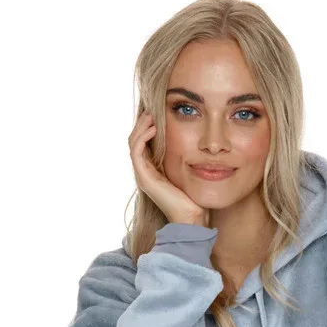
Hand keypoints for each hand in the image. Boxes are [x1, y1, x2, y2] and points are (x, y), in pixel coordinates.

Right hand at [128, 109, 207, 225]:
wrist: (191, 216)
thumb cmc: (193, 196)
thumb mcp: (186, 170)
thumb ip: (182, 156)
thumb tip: (192, 140)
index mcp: (152, 169)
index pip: (142, 142)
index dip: (146, 127)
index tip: (156, 113)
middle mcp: (144, 172)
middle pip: (134, 140)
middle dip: (142, 123)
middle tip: (151, 110)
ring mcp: (143, 175)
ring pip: (133, 144)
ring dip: (141, 127)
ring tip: (151, 116)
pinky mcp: (145, 178)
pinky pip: (136, 152)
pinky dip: (143, 138)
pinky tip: (153, 128)